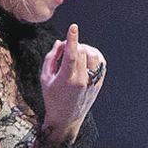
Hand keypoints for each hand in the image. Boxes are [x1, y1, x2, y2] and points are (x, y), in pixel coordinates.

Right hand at [38, 24, 107, 139]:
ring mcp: (93, 82)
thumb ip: (51, 58)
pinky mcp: (99, 83)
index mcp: (67, 79)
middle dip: (73, 45)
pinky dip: (94, 55)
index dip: (72, 39)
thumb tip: (59, 42)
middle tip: (64, 49)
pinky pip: (101, 63)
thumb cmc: (52, 98)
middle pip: (82, 52)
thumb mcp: (45, 78)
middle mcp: (83, 80)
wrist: (66, 119)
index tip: (73, 27)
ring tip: (76, 52)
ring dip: (85, 49)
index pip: (72, 55)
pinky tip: (86, 57)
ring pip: (94, 55)